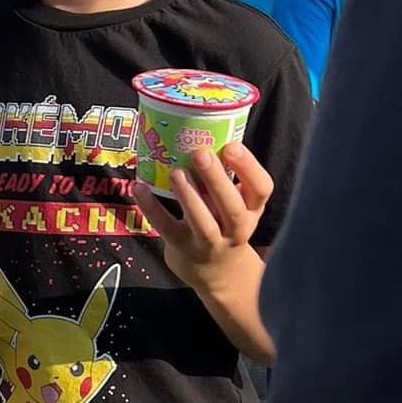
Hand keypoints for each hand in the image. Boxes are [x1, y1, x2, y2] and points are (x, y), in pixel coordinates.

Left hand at [134, 143, 272, 291]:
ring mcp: (209, 243)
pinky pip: (167, 228)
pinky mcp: (183, 249)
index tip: (232, 146)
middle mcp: (236, 229)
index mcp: (251, 209)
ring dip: (189, 197)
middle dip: (218, 181)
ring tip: (176, 172)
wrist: (218, 274)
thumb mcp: (237, 202)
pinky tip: (139, 188)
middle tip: (201, 154)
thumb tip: (200, 128)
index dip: (249, 168)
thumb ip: (226, 176)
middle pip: (232, 208)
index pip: (261, 189)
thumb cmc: (224, 223)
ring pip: (203, 223)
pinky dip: (152, 208)